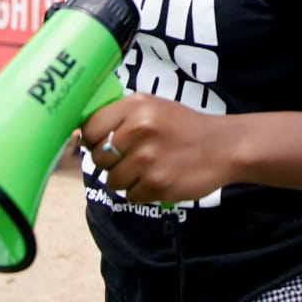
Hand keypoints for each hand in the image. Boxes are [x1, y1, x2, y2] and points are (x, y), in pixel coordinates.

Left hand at [81, 93, 233, 203]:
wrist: (223, 147)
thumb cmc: (182, 127)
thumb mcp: (153, 107)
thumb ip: (119, 116)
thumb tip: (79, 135)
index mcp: (136, 106)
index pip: (90, 128)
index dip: (93, 139)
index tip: (103, 142)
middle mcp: (139, 129)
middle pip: (98, 157)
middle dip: (111, 161)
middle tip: (132, 156)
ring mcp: (148, 159)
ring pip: (112, 180)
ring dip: (127, 179)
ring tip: (149, 167)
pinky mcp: (156, 184)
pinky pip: (130, 196)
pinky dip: (142, 191)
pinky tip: (159, 177)